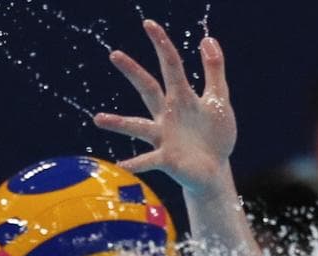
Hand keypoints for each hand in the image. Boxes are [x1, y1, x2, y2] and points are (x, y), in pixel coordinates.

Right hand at [94, 19, 235, 194]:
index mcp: (182, 98)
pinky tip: (122, 164)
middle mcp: (167, 114)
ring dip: (119, 123)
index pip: (171, 65)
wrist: (215, 169)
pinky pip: (149, 160)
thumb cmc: (214, 134)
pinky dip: (136, 162)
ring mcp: (164, 137)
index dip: (162, 45)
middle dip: (133, 72)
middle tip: (115, 54)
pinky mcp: (167, 159)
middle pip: (148, 89)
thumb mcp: (218, 99)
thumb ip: (214, 71)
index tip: (148, 24)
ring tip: (98, 119)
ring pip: (138, 127)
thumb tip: (208, 39)